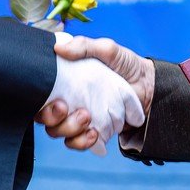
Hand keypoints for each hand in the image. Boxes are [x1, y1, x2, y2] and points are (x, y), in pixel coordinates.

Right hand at [38, 34, 154, 152]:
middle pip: (46, 120)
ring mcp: (80, 119)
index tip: (56, 101)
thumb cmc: (125, 65)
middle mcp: (68, 102)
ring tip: (88, 118)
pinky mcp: (93, 131)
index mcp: (64, 83)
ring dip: (70, 130)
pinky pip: (79, 143)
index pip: (40, 98)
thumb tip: (58, 48)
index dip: (41, 106)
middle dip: (54, 119)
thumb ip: (84, 46)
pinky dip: (83, 142)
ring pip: (60, 133)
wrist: (149, 85)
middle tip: (69, 109)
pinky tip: (95, 133)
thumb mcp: (106, 50)